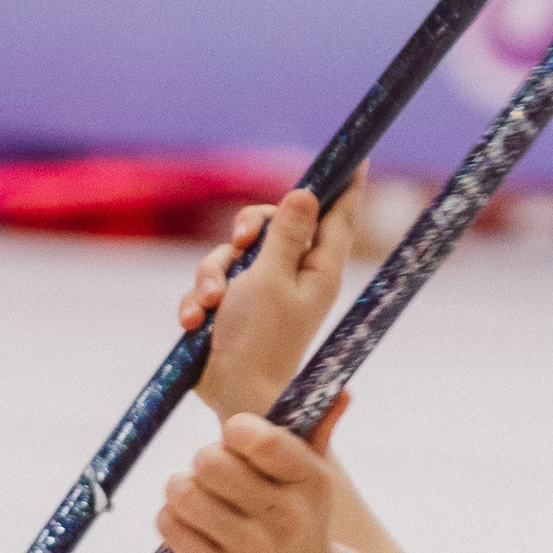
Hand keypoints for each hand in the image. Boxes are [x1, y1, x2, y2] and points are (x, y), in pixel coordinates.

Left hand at [157, 399, 351, 552]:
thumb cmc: (304, 525)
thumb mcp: (316, 482)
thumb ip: (318, 433)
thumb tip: (341, 391)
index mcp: (310, 482)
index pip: (257, 438)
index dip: (235, 432)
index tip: (236, 441)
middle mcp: (286, 518)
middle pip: (209, 461)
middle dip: (203, 461)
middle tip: (212, 475)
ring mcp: (253, 552)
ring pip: (184, 493)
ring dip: (181, 489)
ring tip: (197, 499)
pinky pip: (171, 526)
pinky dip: (172, 519)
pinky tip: (193, 527)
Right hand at [181, 167, 365, 419]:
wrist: (232, 395)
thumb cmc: (260, 340)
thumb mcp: (271, 278)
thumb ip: (286, 234)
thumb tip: (307, 193)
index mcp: (319, 269)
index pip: (338, 217)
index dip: (344, 186)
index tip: (356, 157)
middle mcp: (294, 276)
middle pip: (273, 223)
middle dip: (247, 229)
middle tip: (242, 242)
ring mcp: (262, 292)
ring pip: (232, 253)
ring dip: (212, 275)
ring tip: (212, 304)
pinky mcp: (234, 307)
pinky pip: (212, 282)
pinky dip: (200, 299)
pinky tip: (196, 321)